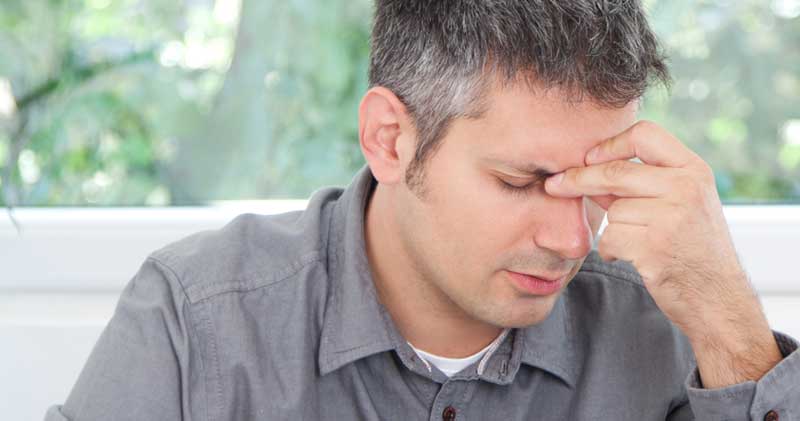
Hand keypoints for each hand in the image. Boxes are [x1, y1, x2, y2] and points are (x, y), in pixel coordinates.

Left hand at [544, 120, 780, 386]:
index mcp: (694, 170)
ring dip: (613, 228)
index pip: (644, 134)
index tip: (589, 158)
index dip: (610, 145)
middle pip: (613, 172)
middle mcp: (686, 187)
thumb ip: (641, 183)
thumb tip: (586, 167)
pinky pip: (610, 238)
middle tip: (553, 185)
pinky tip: (632, 258)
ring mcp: (672, 217)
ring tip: (638, 243)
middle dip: (577, 179)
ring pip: (613, 211)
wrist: (718, 297)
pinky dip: (612, 250)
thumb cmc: (693, 248)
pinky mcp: (653, 247)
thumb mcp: (682, 203)